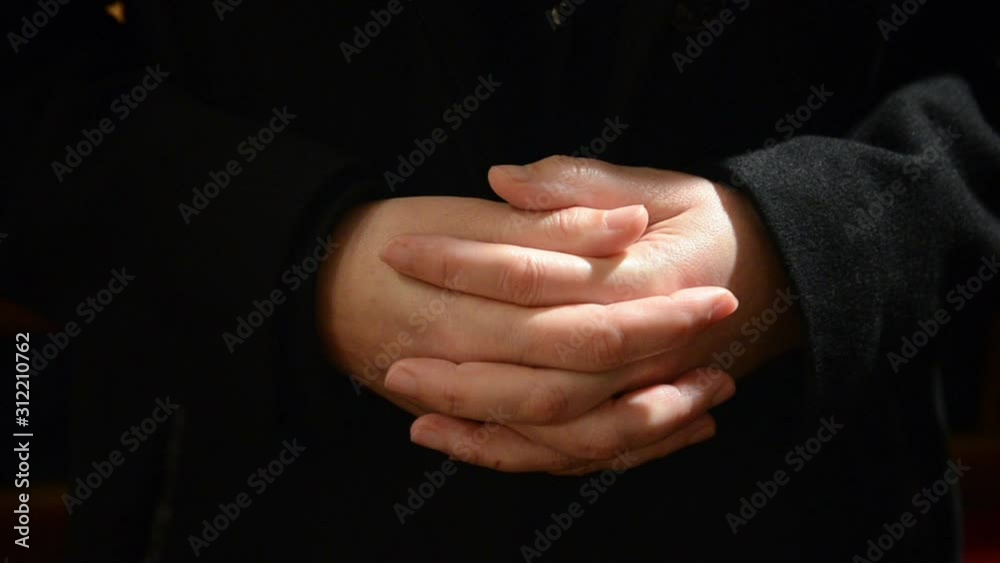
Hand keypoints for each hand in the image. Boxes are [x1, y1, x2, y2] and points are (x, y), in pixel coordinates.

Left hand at [380, 157, 800, 472]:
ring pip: (558, 428)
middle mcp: (648, 348)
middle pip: (542, 372)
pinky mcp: (641, 415)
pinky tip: (463, 442)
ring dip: (482, 424)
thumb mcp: (661, 186)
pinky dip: (519, 454)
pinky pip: (579, 455)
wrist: (776, 279)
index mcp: (646, 277)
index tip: (400, 252)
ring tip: (415, 412)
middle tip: (393, 356)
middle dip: (461, 369)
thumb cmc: (708, 224)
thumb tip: (501, 180)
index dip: (460, 264)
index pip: (534, 273)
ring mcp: (647, 391)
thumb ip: (582, 185)